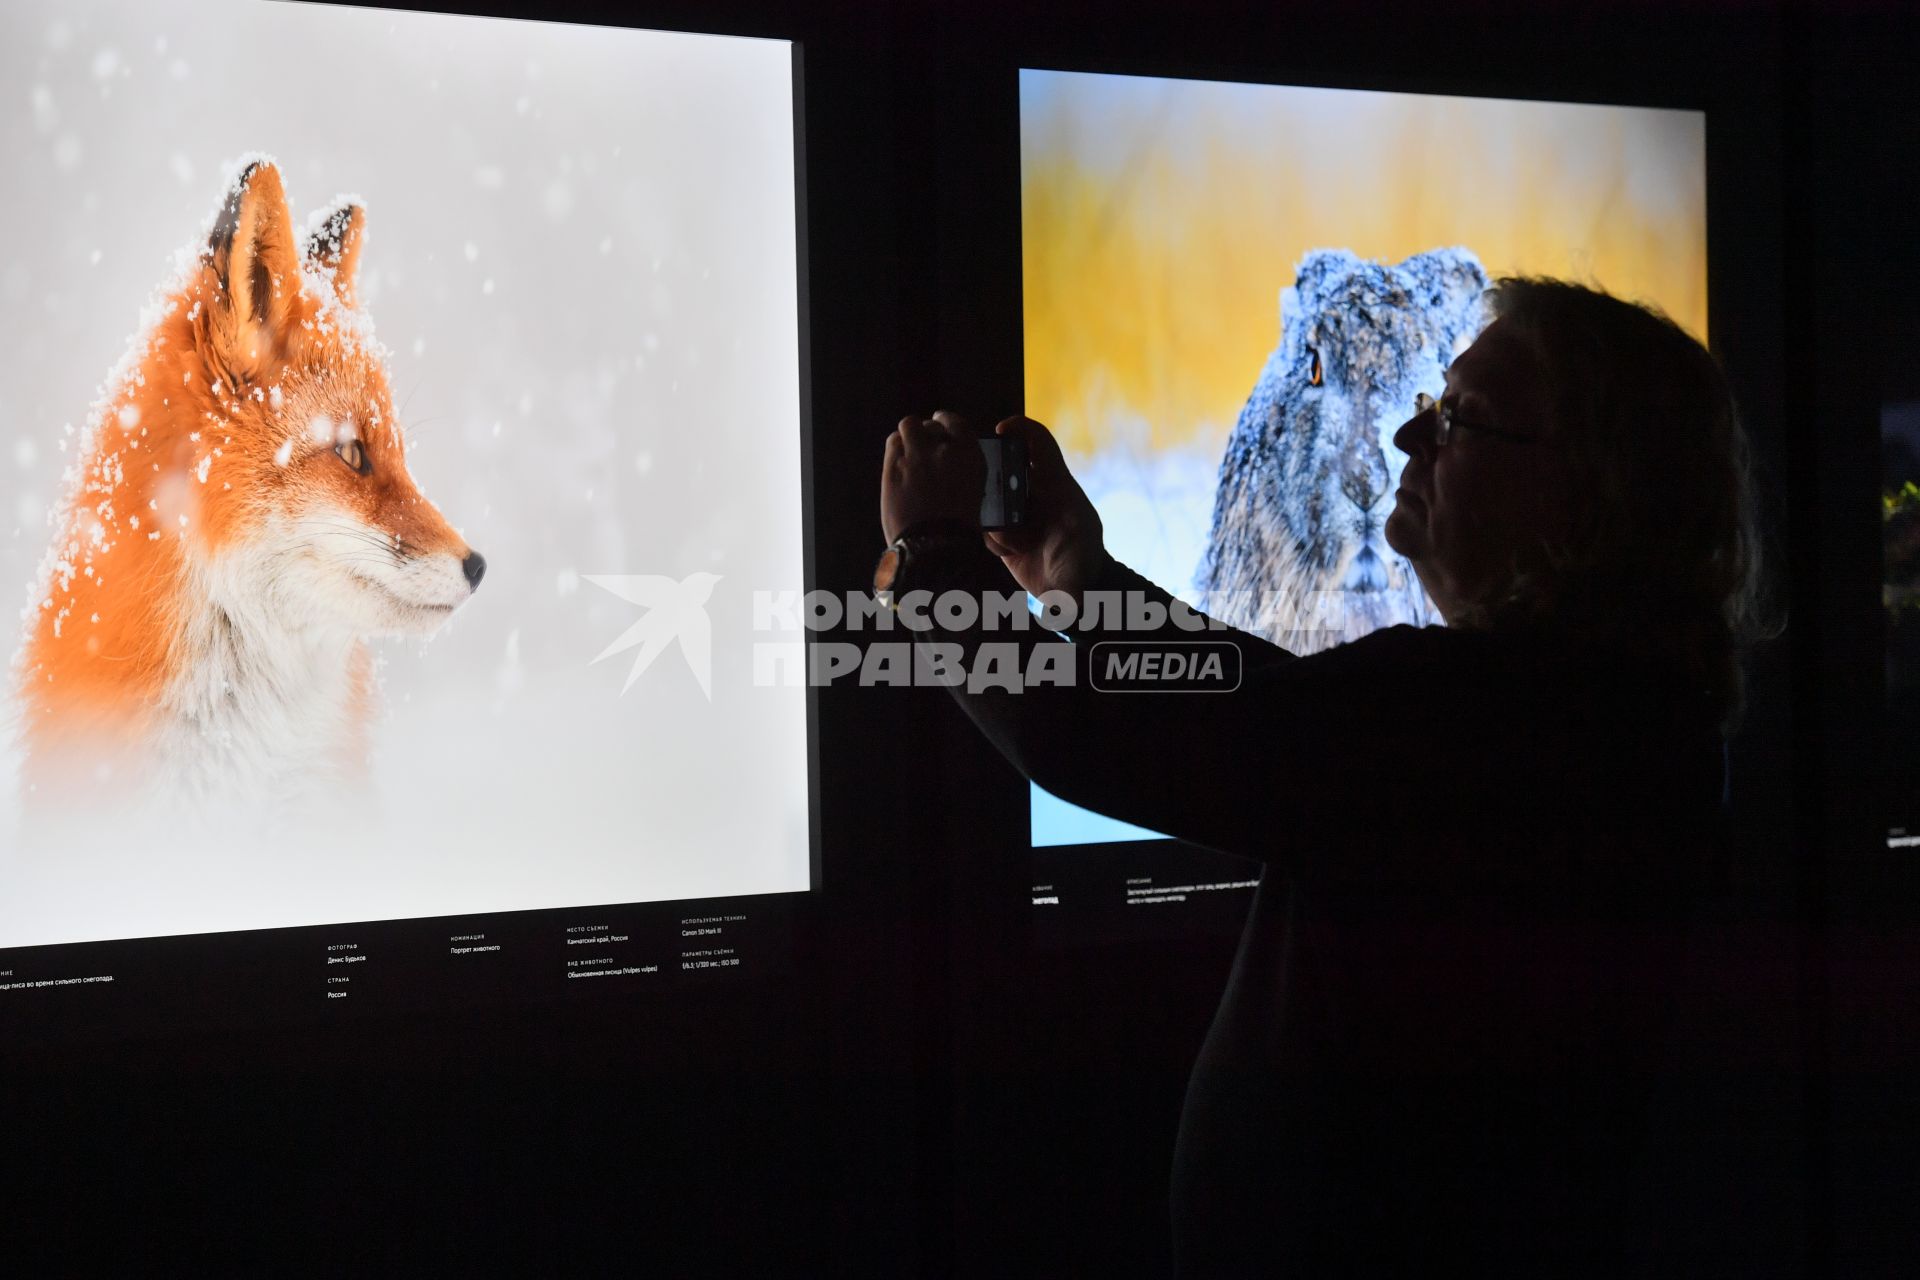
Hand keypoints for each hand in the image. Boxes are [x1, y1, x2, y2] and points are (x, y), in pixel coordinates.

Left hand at [881, 411, 985, 543]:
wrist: (935, 546)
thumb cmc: (956, 529)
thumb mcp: (972, 495)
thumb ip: (961, 473)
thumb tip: (949, 465)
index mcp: (970, 457)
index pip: (956, 423)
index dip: (945, 421)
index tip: (940, 422)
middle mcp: (945, 450)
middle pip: (931, 424)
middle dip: (926, 431)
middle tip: (922, 443)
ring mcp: (917, 456)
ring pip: (909, 425)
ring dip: (908, 434)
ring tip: (907, 447)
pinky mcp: (894, 466)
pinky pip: (893, 442)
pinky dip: (895, 447)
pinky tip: (897, 460)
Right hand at [981, 416, 1107, 601]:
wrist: (1073, 591)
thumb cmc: (1082, 570)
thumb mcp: (1077, 568)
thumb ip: (1066, 583)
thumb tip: (1060, 609)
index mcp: (1058, 487)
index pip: (1041, 445)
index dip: (1023, 429)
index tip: (1001, 430)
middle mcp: (1037, 494)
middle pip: (1006, 466)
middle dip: (993, 478)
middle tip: (988, 497)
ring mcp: (1020, 511)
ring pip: (991, 497)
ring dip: (992, 518)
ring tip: (1011, 543)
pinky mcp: (1007, 530)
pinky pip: (987, 523)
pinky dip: (992, 538)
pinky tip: (1009, 552)